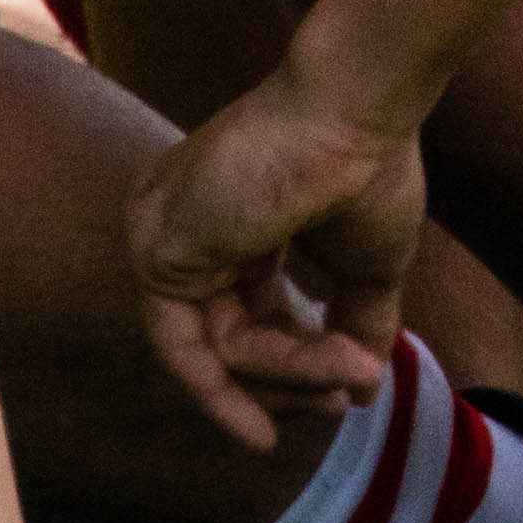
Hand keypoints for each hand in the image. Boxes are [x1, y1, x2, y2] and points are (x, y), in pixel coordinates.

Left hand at [123, 82, 417, 445]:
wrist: (356, 114)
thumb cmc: (367, 167)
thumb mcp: (366, 268)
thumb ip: (355, 327)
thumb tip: (364, 395)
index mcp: (225, 221)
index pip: (243, 314)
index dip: (294, 362)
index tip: (349, 388)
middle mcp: (183, 231)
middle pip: (223, 340)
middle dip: (290, 382)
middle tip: (344, 400)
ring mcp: (162, 240)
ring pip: (215, 351)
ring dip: (293, 376)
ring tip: (357, 369)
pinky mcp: (155, 253)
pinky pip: (197, 347)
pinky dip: (252, 375)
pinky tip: (291, 408)